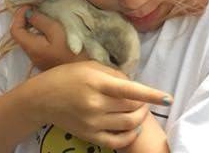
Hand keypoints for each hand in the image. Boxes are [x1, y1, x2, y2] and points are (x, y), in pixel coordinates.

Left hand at [11, 6, 88, 70]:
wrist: (84, 73)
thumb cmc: (72, 50)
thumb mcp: (57, 30)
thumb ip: (41, 21)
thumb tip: (28, 14)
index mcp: (31, 47)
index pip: (14, 30)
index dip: (18, 15)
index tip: (29, 6)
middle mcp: (31, 55)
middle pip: (20, 35)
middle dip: (24, 20)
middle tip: (36, 9)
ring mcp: (38, 59)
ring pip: (28, 39)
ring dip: (32, 26)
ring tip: (43, 17)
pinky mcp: (46, 61)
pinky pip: (37, 44)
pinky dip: (39, 33)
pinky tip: (49, 29)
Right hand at [33, 60, 171, 149]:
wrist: (41, 99)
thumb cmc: (66, 77)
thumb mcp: (89, 67)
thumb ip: (113, 74)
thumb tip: (134, 85)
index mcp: (97, 83)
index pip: (130, 90)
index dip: (152, 95)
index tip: (168, 98)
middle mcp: (95, 104)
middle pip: (133, 108)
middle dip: (144, 104)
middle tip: (143, 100)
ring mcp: (93, 122)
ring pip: (129, 124)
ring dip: (139, 118)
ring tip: (138, 111)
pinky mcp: (89, 135)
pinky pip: (118, 141)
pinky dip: (130, 135)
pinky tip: (132, 128)